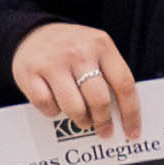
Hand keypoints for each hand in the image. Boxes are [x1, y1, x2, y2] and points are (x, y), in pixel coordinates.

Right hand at [13, 22, 140, 139]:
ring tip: (82, 119)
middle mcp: (78, 52)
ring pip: (74, 107)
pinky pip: (47, 106)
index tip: (132, 132)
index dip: (130, 112)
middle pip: (99, 99)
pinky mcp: (31, 73)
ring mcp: (53, 63)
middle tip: (104, 130)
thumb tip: (121, 114)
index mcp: (101, 45)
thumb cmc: (69, 48)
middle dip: (103, 121)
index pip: (124, 83)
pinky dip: (53, 111)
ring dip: (80, 120)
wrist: (30, 32)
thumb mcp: (95, 50)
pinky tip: (56, 105)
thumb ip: (109, 74)